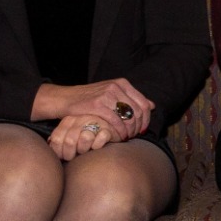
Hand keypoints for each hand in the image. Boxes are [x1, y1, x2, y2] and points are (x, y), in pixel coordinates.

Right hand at [31, 78, 153, 139]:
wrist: (67, 99)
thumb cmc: (91, 99)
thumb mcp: (113, 94)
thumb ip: (132, 99)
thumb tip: (152, 105)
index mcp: (122, 83)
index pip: (144, 103)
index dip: (146, 119)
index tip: (142, 129)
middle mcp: (116, 87)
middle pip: (138, 112)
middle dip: (138, 127)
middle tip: (134, 136)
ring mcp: (107, 95)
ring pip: (128, 117)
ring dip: (130, 131)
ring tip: (126, 137)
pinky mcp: (97, 105)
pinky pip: (116, 121)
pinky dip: (120, 132)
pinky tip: (118, 137)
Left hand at [47, 112, 118, 160]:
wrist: (108, 126)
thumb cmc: (84, 136)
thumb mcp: (69, 134)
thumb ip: (59, 139)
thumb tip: (48, 147)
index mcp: (68, 120)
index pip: (57, 139)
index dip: (58, 152)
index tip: (63, 157)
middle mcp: (81, 119)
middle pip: (70, 141)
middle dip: (71, 154)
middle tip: (74, 157)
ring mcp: (96, 122)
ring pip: (85, 138)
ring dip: (84, 149)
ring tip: (85, 151)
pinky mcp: (108, 129)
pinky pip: (101, 138)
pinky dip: (98, 146)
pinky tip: (96, 147)